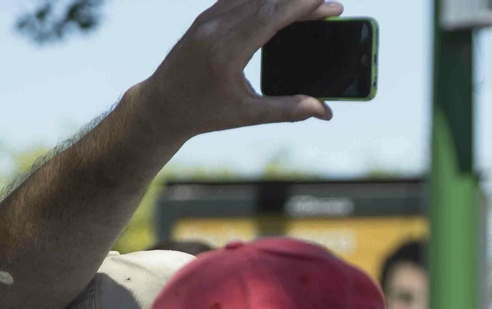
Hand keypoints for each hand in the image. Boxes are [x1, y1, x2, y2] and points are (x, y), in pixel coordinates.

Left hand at [135, 0, 342, 143]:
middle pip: (266, 2)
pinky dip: (264, 0)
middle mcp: (215, 27)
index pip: (270, 16)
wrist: (161, 104)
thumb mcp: (247, 115)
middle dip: (300, 0)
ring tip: (311, 4)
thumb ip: (288, 110)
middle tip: (330, 5)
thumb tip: (323, 111)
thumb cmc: (203, 112)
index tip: (328, 4)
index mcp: (226, 49)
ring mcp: (208, 19)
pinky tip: (281, 3)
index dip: (301, 7)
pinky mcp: (206, 18)